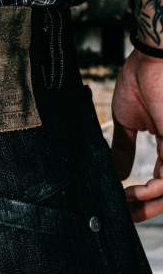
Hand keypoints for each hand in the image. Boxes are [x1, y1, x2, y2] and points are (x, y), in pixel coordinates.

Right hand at [111, 48, 162, 221]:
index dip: (141, 198)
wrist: (150, 59)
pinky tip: (134, 191)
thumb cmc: (142, 80)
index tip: (119, 204)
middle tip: (124, 214)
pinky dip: (153, 190)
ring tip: (125, 201)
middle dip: (146, 208)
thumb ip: (123, 148)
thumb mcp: (126, 121)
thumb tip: (116, 172)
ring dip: (147, 202)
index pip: (160, 181)